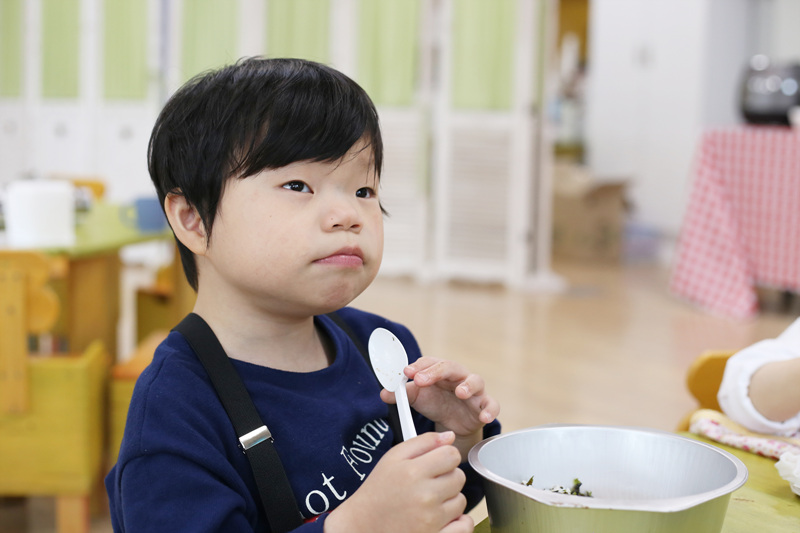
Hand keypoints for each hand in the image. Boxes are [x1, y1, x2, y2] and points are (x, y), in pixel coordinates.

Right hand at [325, 432, 472, 532]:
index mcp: (414, 472)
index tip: (437, 462)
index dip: (445, 456)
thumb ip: (423, 442)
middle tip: (429, 483)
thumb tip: (450, 436)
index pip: (452, 455)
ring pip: (461, 501)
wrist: (363, 525)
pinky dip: (459, 522)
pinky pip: (464, 526)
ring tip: (429, 502)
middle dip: (447, 477)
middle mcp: (425, 496)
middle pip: (459, 477)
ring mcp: (431, 520)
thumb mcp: (393, 458)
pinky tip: (443, 518)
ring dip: (449, 500)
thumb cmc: (378, 492)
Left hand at [381, 357, 499, 458]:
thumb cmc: (436, 404)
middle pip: (451, 367)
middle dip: (436, 372)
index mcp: (440, 372)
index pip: (430, 362)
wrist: (454, 424)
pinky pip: (492, 404)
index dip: (419, 366)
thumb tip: (384, 392)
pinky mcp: (484, 405)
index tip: (406, 372)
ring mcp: (473, 391)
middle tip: (421, 380)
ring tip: (460, 392)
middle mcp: (458, 377)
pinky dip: (490, 409)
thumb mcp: (418, 399)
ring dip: (468, 385)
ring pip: (476, 381)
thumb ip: (403, 395)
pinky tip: (484, 416)